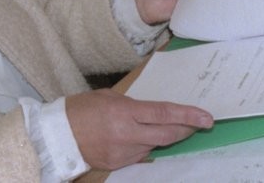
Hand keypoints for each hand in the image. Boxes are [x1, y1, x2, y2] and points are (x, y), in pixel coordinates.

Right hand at [66, 89, 213, 170]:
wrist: (56, 135)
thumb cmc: (81, 109)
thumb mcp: (109, 97)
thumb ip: (135, 107)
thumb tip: (156, 115)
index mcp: (124, 112)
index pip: (164, 114)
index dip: (189, 116)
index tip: (207, 117)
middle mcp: (126, 134)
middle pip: (168, 135)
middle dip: (187, 129)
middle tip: (199, 124)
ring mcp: (123, 153)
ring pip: (155, 147)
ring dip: (165, 138)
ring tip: (166, 128)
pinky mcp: (118, 165)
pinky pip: (140, 156)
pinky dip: (146, 146)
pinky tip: (141, 139)